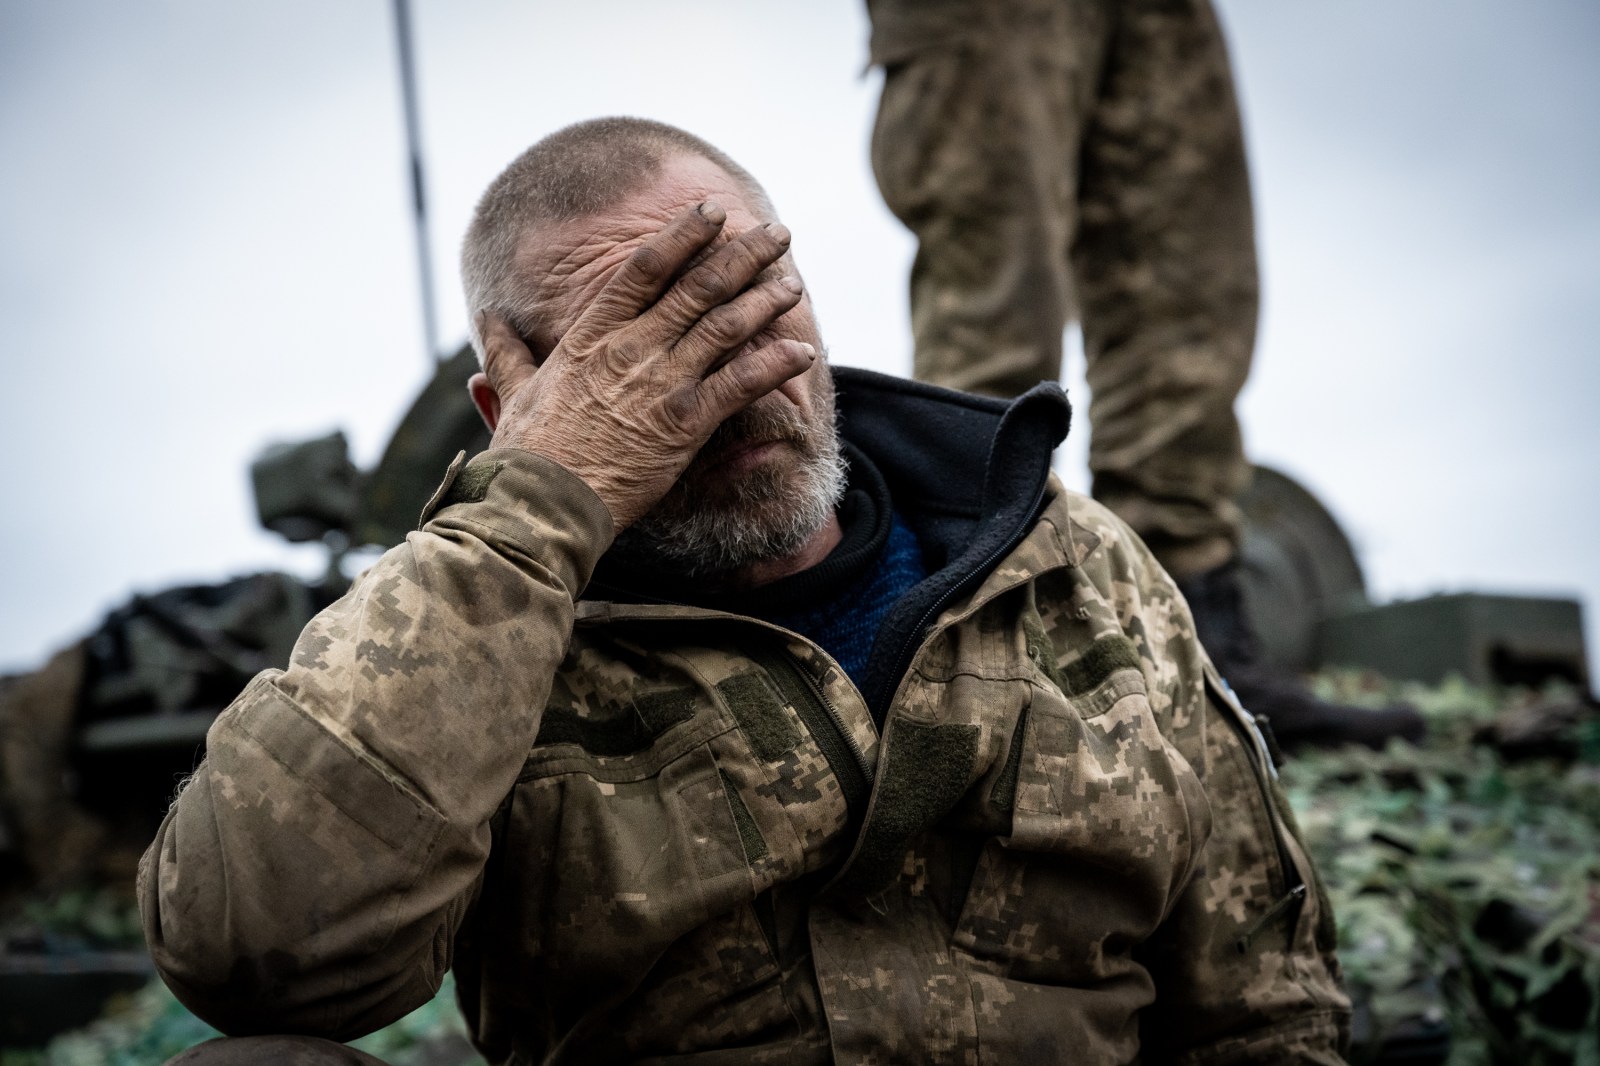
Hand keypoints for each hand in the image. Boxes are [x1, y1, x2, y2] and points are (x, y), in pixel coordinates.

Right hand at [472, 202, 814, 530]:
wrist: (542, 502)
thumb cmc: (526, 453)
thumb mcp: (512, 392)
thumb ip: (507, 353)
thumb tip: (486, 320)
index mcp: (591, 335)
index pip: (645, 268)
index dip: (683, 235)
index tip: (712, 212)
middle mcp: (631, 348)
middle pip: (698, 286)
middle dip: (742, 255)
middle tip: (775, 233)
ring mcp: (661, 382)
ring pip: (725, 326)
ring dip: (764, 300)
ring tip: (792, 281)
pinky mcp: (685, 422)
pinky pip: (741, 384)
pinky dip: (774, 364)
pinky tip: (801, 350)